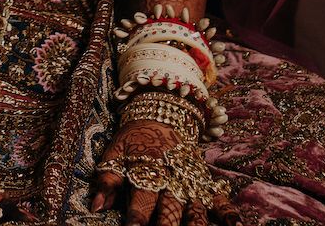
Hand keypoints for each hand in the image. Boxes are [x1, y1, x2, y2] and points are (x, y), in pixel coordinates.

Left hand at [92, 119, 239, 225]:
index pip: (141, 198)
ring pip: (195, 207)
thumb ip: (107, 178)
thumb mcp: (116, 151)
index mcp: (147, 169)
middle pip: (170, 207)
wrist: (163, 110)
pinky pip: (219, 198)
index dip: (137, 216)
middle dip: (168, 225)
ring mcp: (190, 179)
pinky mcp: (204, 179)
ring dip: (196, 225)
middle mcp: (170, 176)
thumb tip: (95, 206)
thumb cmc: (135, 137)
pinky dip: (229, 213)